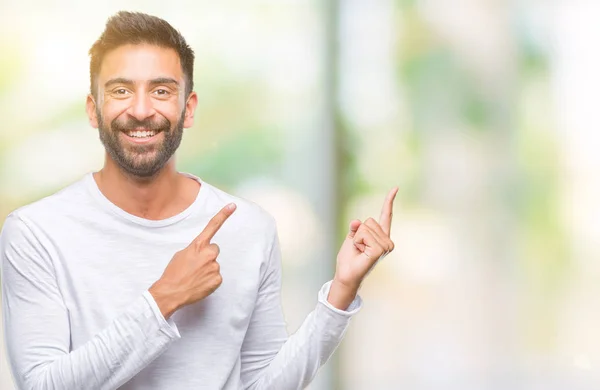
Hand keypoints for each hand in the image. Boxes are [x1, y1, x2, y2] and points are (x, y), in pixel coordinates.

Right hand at [149, 203, 236, 318]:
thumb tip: (202, 252)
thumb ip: (195, 249)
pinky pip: (216, 276)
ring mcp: (214, 266)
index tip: (233, 206)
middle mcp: (208, 254)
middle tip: (195, 265)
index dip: (223, 215)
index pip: (212, 226)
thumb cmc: (173, 273)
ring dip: (207, 269)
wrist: (171, 292)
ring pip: (214, 264)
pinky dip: (209, 280)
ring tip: (195, 276)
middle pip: (214, 250)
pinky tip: (200, 283)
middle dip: (207, 256)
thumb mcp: (181, 254)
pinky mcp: (218, 279)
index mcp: (198, 245)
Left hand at [328, 187, 397, 309]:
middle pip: (369, 221)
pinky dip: (358, 242)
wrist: (346, 274)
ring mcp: (385, 246)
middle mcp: (386, 240)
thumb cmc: (349, 258)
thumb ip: (356, 227)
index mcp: (381, 236)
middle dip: (358, 232)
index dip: (389, 201)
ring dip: (357, 238)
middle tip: (358, 247)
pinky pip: (365, 234)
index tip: (395, 188)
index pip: (386, 215)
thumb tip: (357, 221)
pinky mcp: (381, 250)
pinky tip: (361, 252)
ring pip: (366, 227)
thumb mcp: (351, 237)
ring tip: (360, 251)